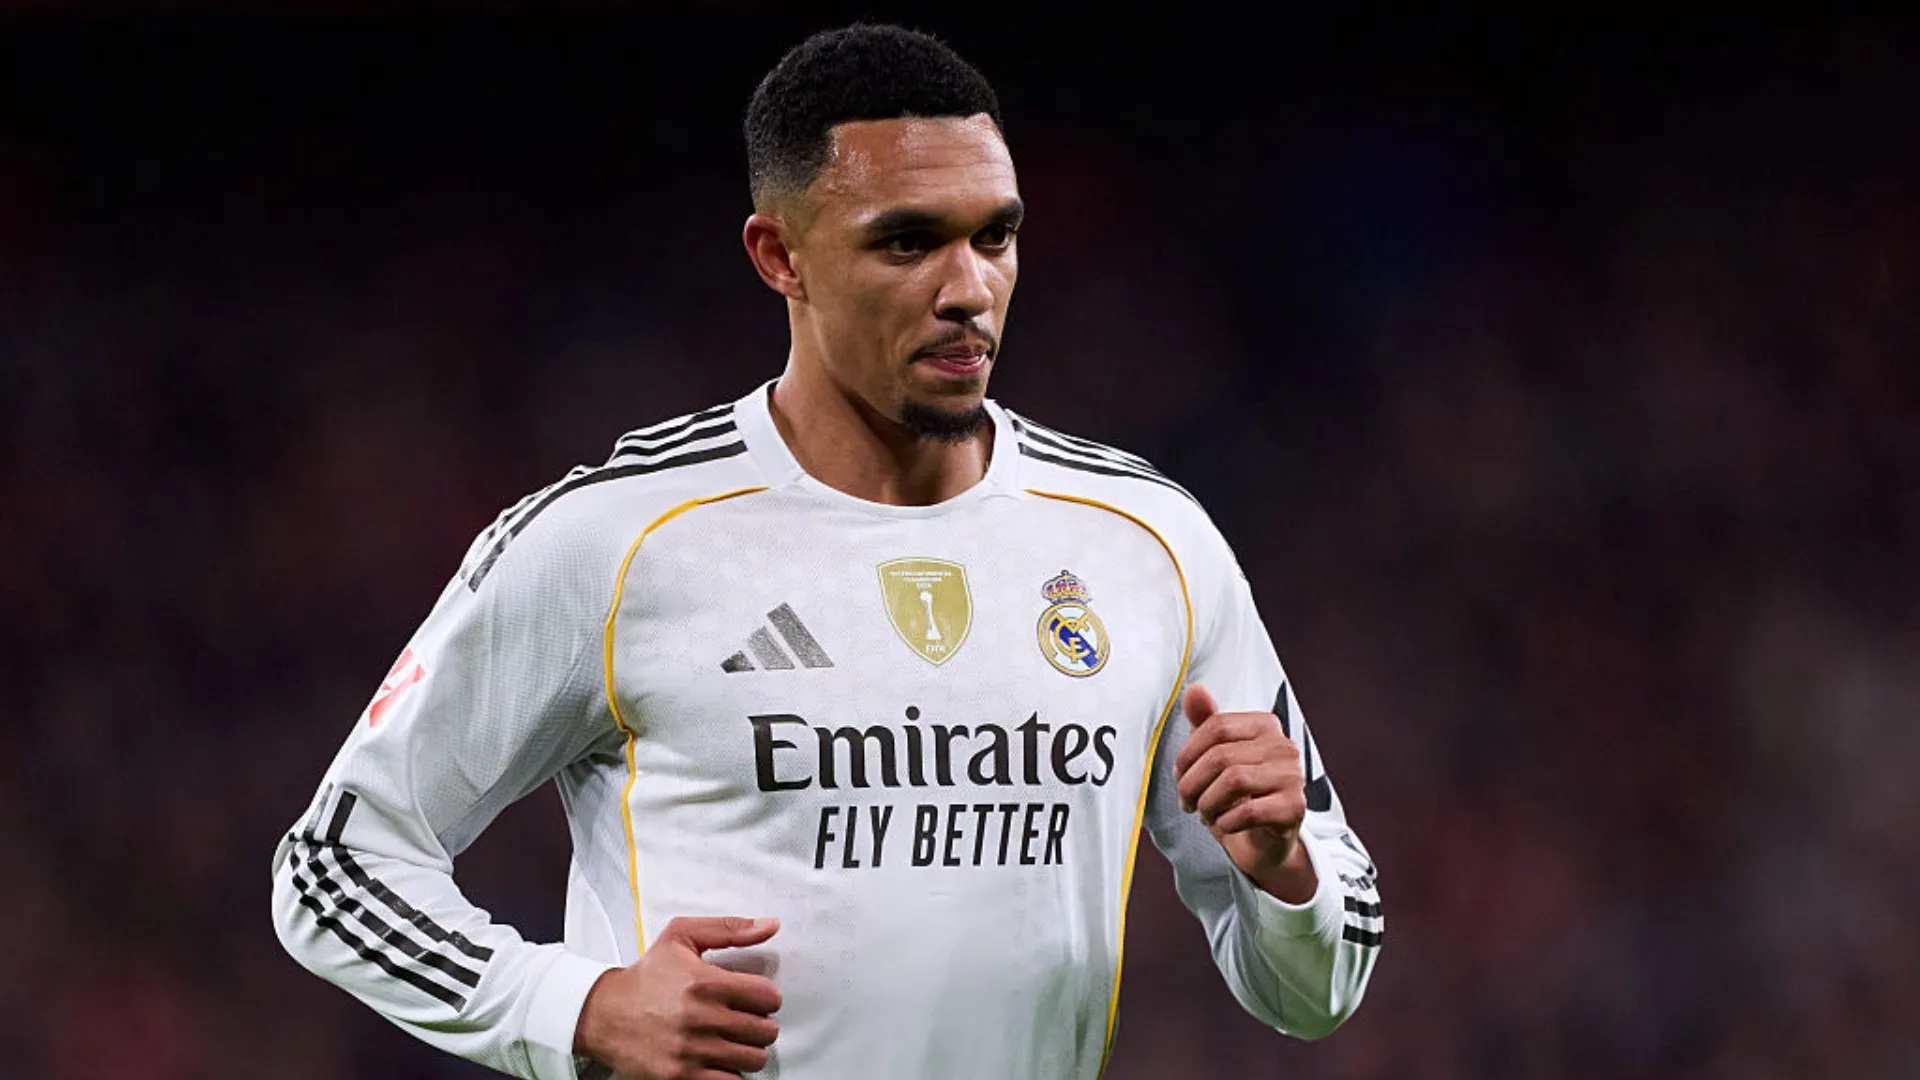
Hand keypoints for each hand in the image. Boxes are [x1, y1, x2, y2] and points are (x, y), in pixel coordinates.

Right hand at [574, 916, 782, 1079]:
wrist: (603, 1013)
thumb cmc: (646, 976)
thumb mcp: (682, 936)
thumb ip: (730, 929)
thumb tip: (770, 925)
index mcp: (705, 982)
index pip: (768, 997)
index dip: (767, 997)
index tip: (756, 999)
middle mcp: (700, 1017)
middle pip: (765, 1031)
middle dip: (760, 1024)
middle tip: (745, 1020)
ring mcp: (691, 1050)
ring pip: (753, 1059)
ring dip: (748, 1049)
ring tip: (734, 1040)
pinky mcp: (680, 1076)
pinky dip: (731, 1072)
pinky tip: (720, 1059)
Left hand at [1172, 684, 1316, 903]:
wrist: (1262, 841)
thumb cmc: (1237, 796)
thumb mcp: (1215, 756)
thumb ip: (1205, 722)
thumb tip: (1194, 689)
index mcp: (1264, 725)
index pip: (1216, 726)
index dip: (1188, 753)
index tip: (1180, 775)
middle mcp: (1283, 746)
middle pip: (1221, 756)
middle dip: (1192, 783)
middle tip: (1187, 802)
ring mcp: (1293, 776)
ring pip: (1233, 781)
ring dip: (1208, 803)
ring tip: (1205, 814)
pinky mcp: (1295, 808)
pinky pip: (1249, 811)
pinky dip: (1226, 821)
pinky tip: (1224, 824)